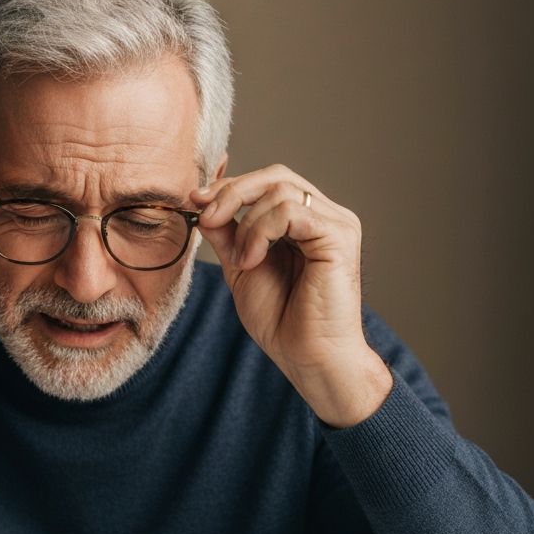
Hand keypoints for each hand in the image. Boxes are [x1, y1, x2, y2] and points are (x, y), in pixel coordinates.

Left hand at [190, 164, 390, 425]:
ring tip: (243, 261)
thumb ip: (227, 234)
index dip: (228, 187)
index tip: (195, 201)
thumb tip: (202, 202)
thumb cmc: (280, 319)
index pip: (267, 182)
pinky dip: (262, 231)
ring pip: (280, 190)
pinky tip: (253, 260)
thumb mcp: (240, 267)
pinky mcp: (339, 237)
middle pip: (275, 176)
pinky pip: (292, 211)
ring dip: (247, 224)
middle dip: (232, 193)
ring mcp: (336, 224)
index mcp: (304, 221)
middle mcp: (324, 215)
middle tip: (207, 218)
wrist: (307, 357)